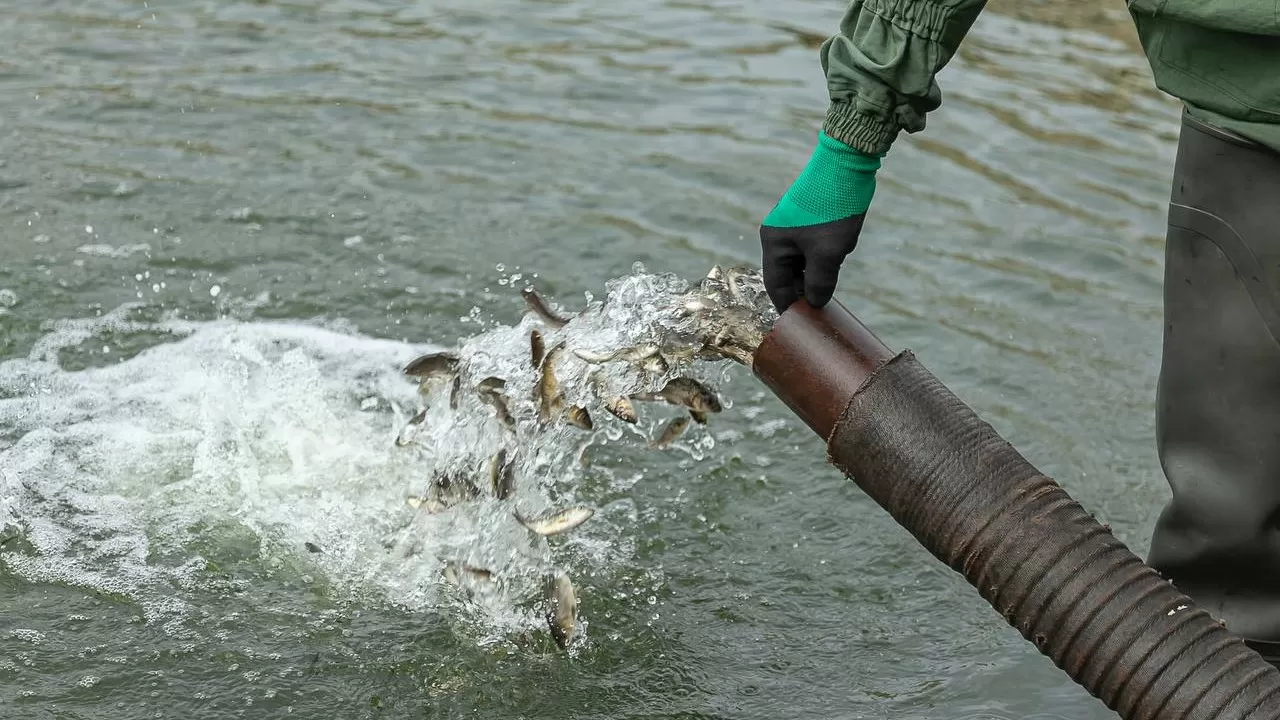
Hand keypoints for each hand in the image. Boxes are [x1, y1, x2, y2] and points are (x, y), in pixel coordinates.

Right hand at [759, 131, 880, 312]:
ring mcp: (791, 225)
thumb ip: (820, 282)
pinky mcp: (806, 218)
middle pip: (786, 274)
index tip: (802, 324)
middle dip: (802, 291)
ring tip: (829, 289)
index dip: (789, 306)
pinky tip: (835, 264)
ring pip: (800, 261)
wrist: (846, 164)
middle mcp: (777, 234)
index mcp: (773, 242)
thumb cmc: (833, 210)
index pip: (775, 285)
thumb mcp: (829, 253)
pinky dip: (819, 260)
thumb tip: (816, 303)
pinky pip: (808, 248)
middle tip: (819, 311)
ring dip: (813, 275)